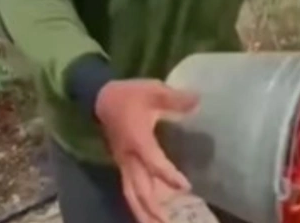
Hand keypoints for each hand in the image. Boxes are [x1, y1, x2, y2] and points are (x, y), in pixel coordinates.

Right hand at [95, 80, 198, 222]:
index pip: (153, 163)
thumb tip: (198, 100)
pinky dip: (139, 203)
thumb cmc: (130, 94)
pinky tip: (151, 213)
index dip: (168, 176)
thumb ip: (175, 98)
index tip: (186, 187)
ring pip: (131, 194)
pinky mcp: (123, 165)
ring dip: (143, 212)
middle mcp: (128, 157)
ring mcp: (123, 163)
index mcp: (137, 140)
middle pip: (138, 189)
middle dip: (151, 209)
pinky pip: (130, 189)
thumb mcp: (154, 90)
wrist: (101, 98)